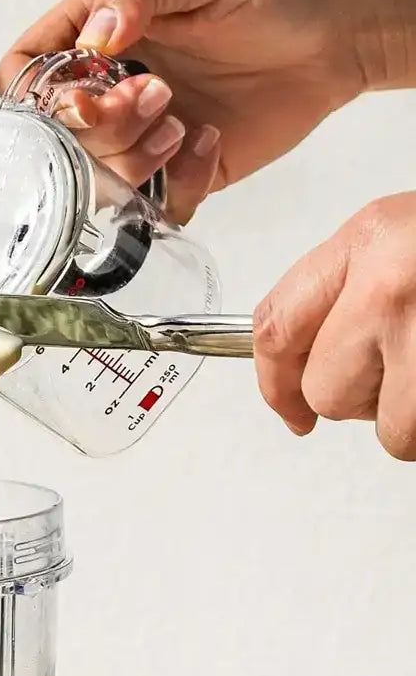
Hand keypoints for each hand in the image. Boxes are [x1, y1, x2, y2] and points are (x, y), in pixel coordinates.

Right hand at [0, 0, 411, 221]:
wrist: (342, 33)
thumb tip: (95, 36)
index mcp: (95, 33)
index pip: (23, 76)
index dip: (39, 97)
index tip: (83, 91)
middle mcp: (109, 89)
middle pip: (55, 140)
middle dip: (102, 129)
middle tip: (157, 95)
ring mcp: (138, 136)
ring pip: (96, 182)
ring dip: (136, 159)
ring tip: (181, 120)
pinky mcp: (175, 173)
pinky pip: (151, 207)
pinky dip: (177, 185)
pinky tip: (205, 143)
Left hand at [254, 192, 415, 459]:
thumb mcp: (407, 242)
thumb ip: (352, 288)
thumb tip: (309, 359)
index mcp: (371, 238)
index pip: (274, 327)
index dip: (274, 383)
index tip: (288, 409)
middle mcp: (388, 284)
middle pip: (324, 389)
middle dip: (358, 396)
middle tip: (402, 372)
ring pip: (379, 423)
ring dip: (404, 414)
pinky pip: (414, 436)